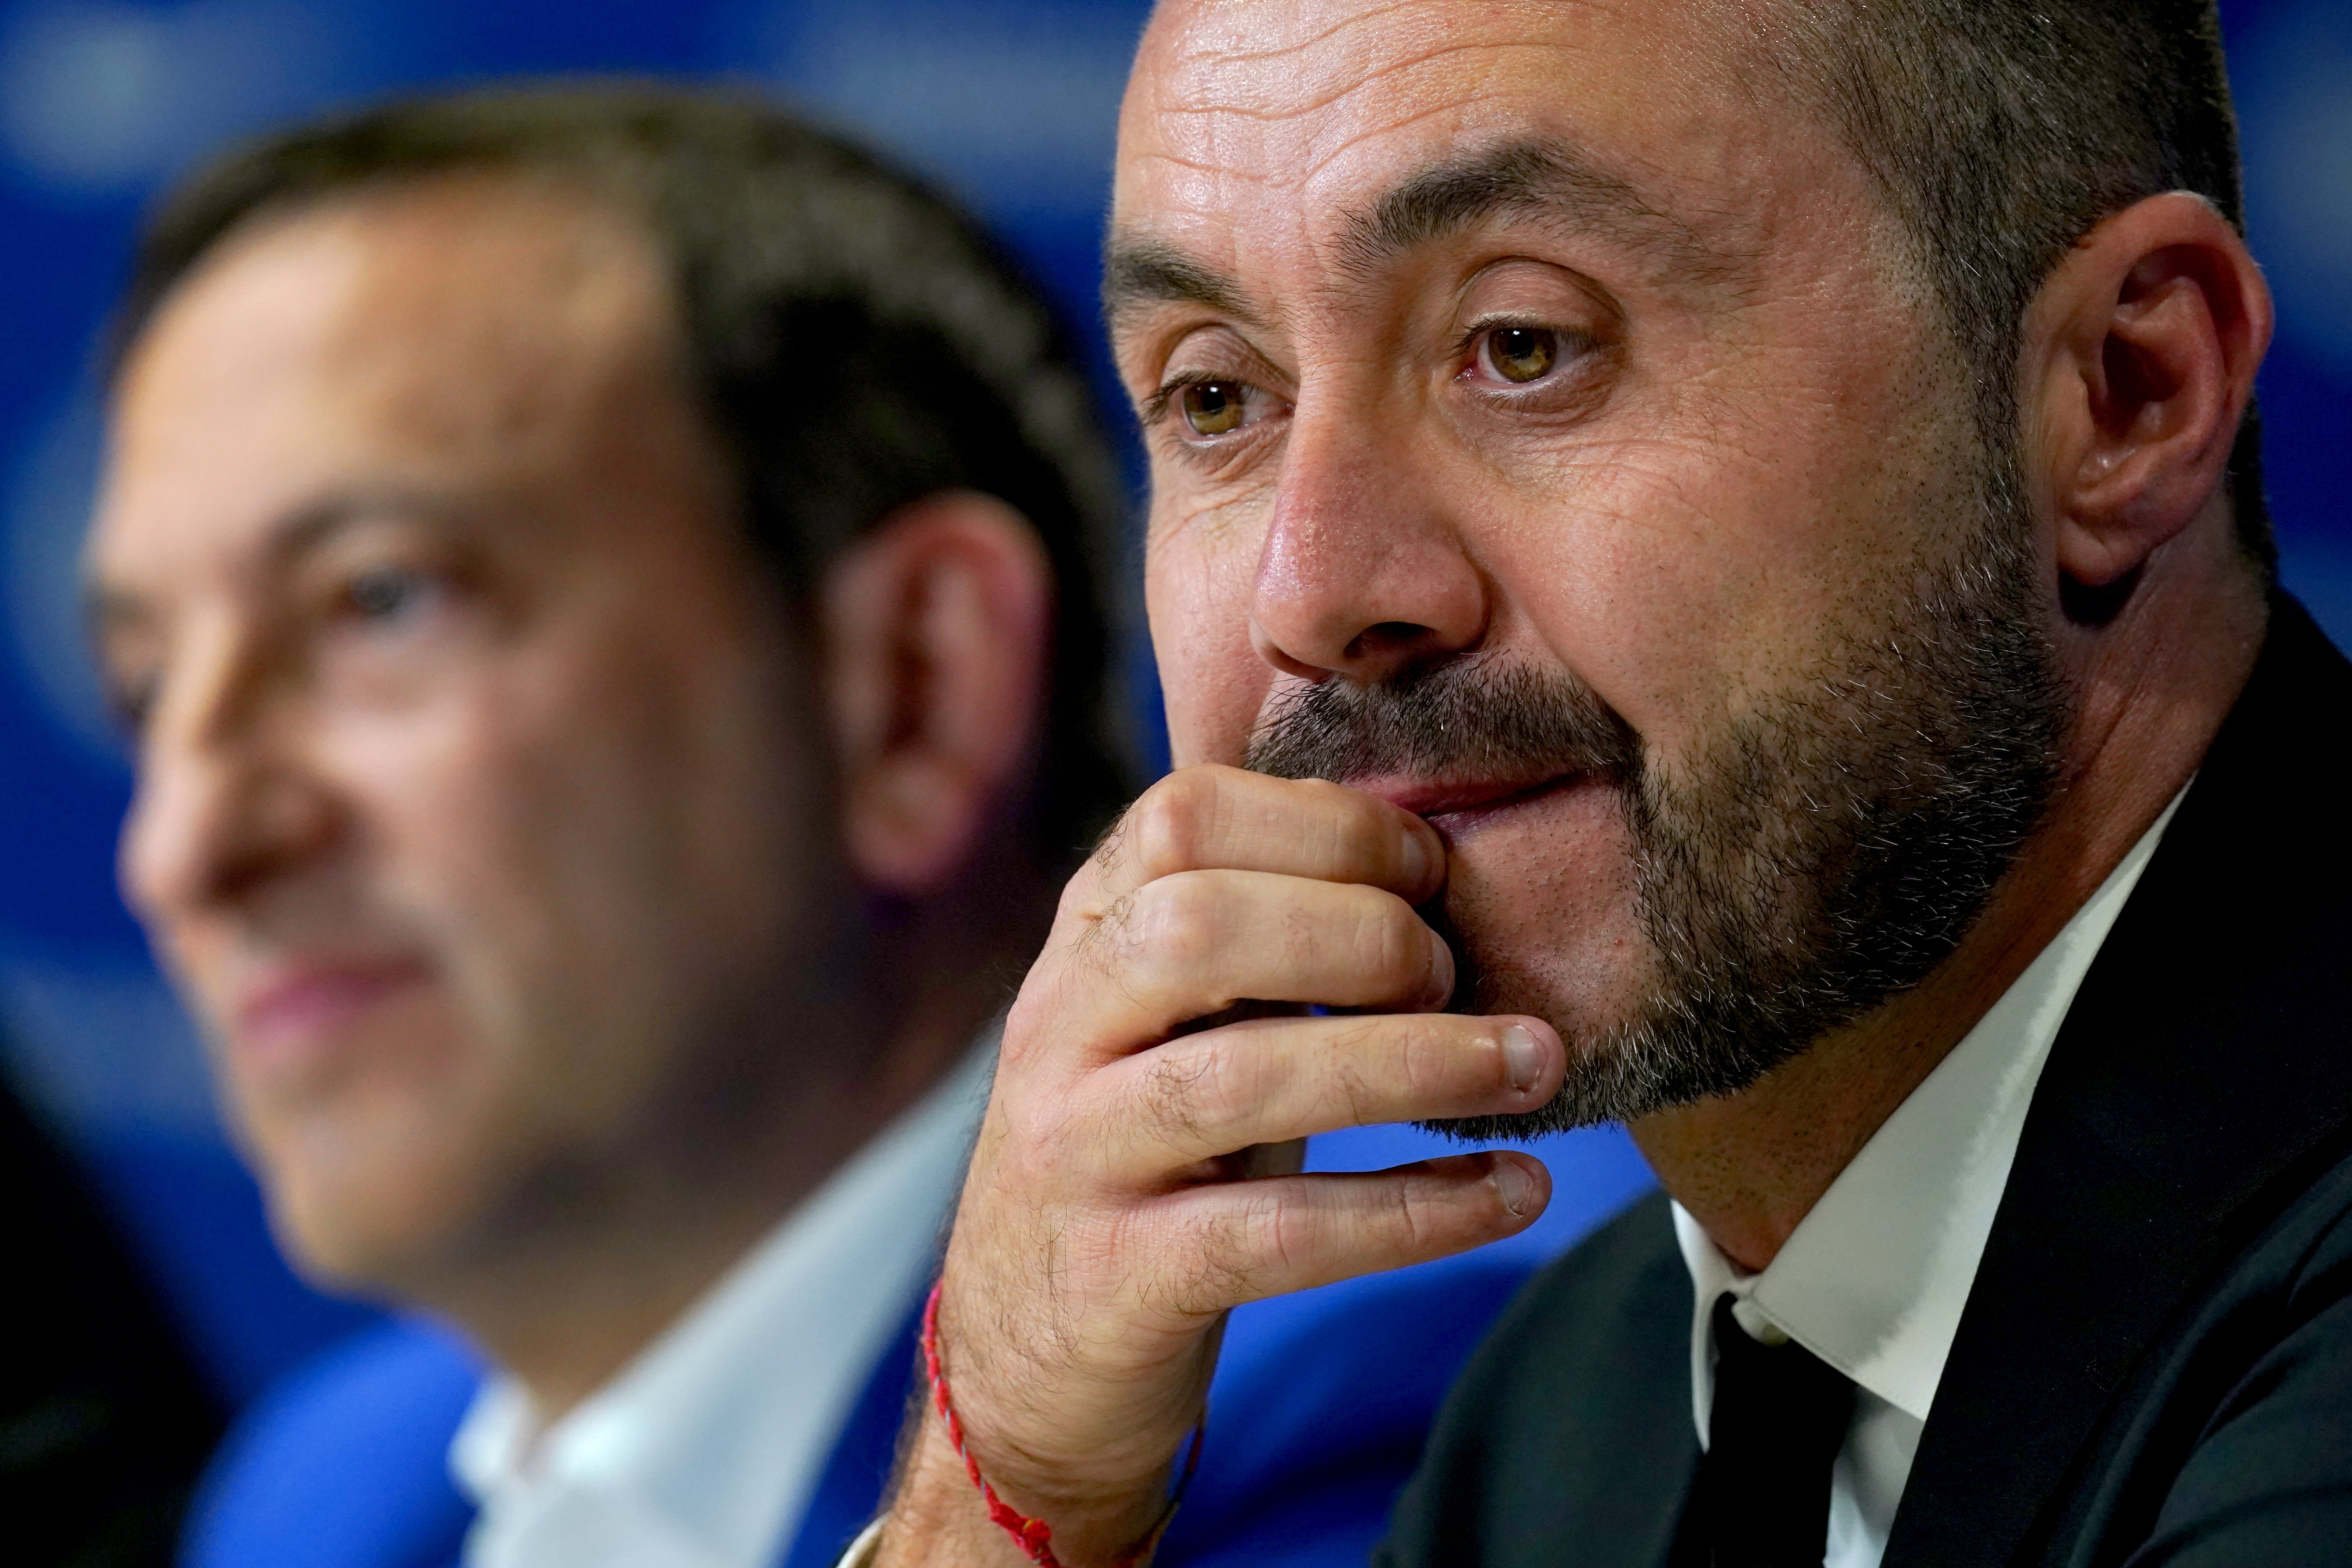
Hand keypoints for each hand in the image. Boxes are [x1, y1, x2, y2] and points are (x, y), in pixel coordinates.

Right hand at [874, 766, 1564, 1565]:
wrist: (1023, 1368)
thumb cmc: (1143, 1161)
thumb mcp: (1166, 1022)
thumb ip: (1253, 933)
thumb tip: (1432, 854)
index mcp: (1083, 944)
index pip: (1181, 818)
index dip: (1326, 824)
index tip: (1429, 867)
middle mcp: (1058, 1033)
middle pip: (1195, 927)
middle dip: (1357, 932)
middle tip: (1453, 973)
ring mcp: (1075, 1158)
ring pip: (1238, 1079)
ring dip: (1411, 1063)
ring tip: (1531, 1064)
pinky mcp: (1119, 1280)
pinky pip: (1277, 1234)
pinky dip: (1412, 1211)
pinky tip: (1515, 1194)